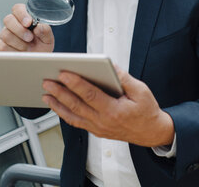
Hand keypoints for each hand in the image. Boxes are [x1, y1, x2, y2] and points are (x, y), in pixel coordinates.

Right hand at [0, 3, 53, 52]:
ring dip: (19, 43)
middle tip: (30, 38)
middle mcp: (13, 24)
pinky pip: (3, 46)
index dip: (22, 14)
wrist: (37, 61)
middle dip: (20, 30)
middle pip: (8, 19)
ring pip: (6, 34)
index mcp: (24, 18)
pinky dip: (14, 51)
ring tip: (28, 48)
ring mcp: (5, 34)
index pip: (18, 8)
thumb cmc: (42, 47)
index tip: (29, 23)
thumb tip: (38, 28)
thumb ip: (45, 31)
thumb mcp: (48, 39)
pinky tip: (21, 53)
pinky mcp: (0, 45)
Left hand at [42, 67, 174, 146]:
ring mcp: (98, 128)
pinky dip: (65, 114)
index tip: (64, 73)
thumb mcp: (141, 91)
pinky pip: (77, 122)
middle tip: (47, 81)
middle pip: (77, 105)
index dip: (76, 83)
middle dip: (60, 92)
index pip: (91, 95)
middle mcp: (103, 121)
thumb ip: (124, 78)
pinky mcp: (96, 131)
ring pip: (73, 116)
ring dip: (58, 105)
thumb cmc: (147, 110)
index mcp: (114, 110)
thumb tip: (110, 66)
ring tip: (46, 94)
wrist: (152, 132)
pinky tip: (58, 105)